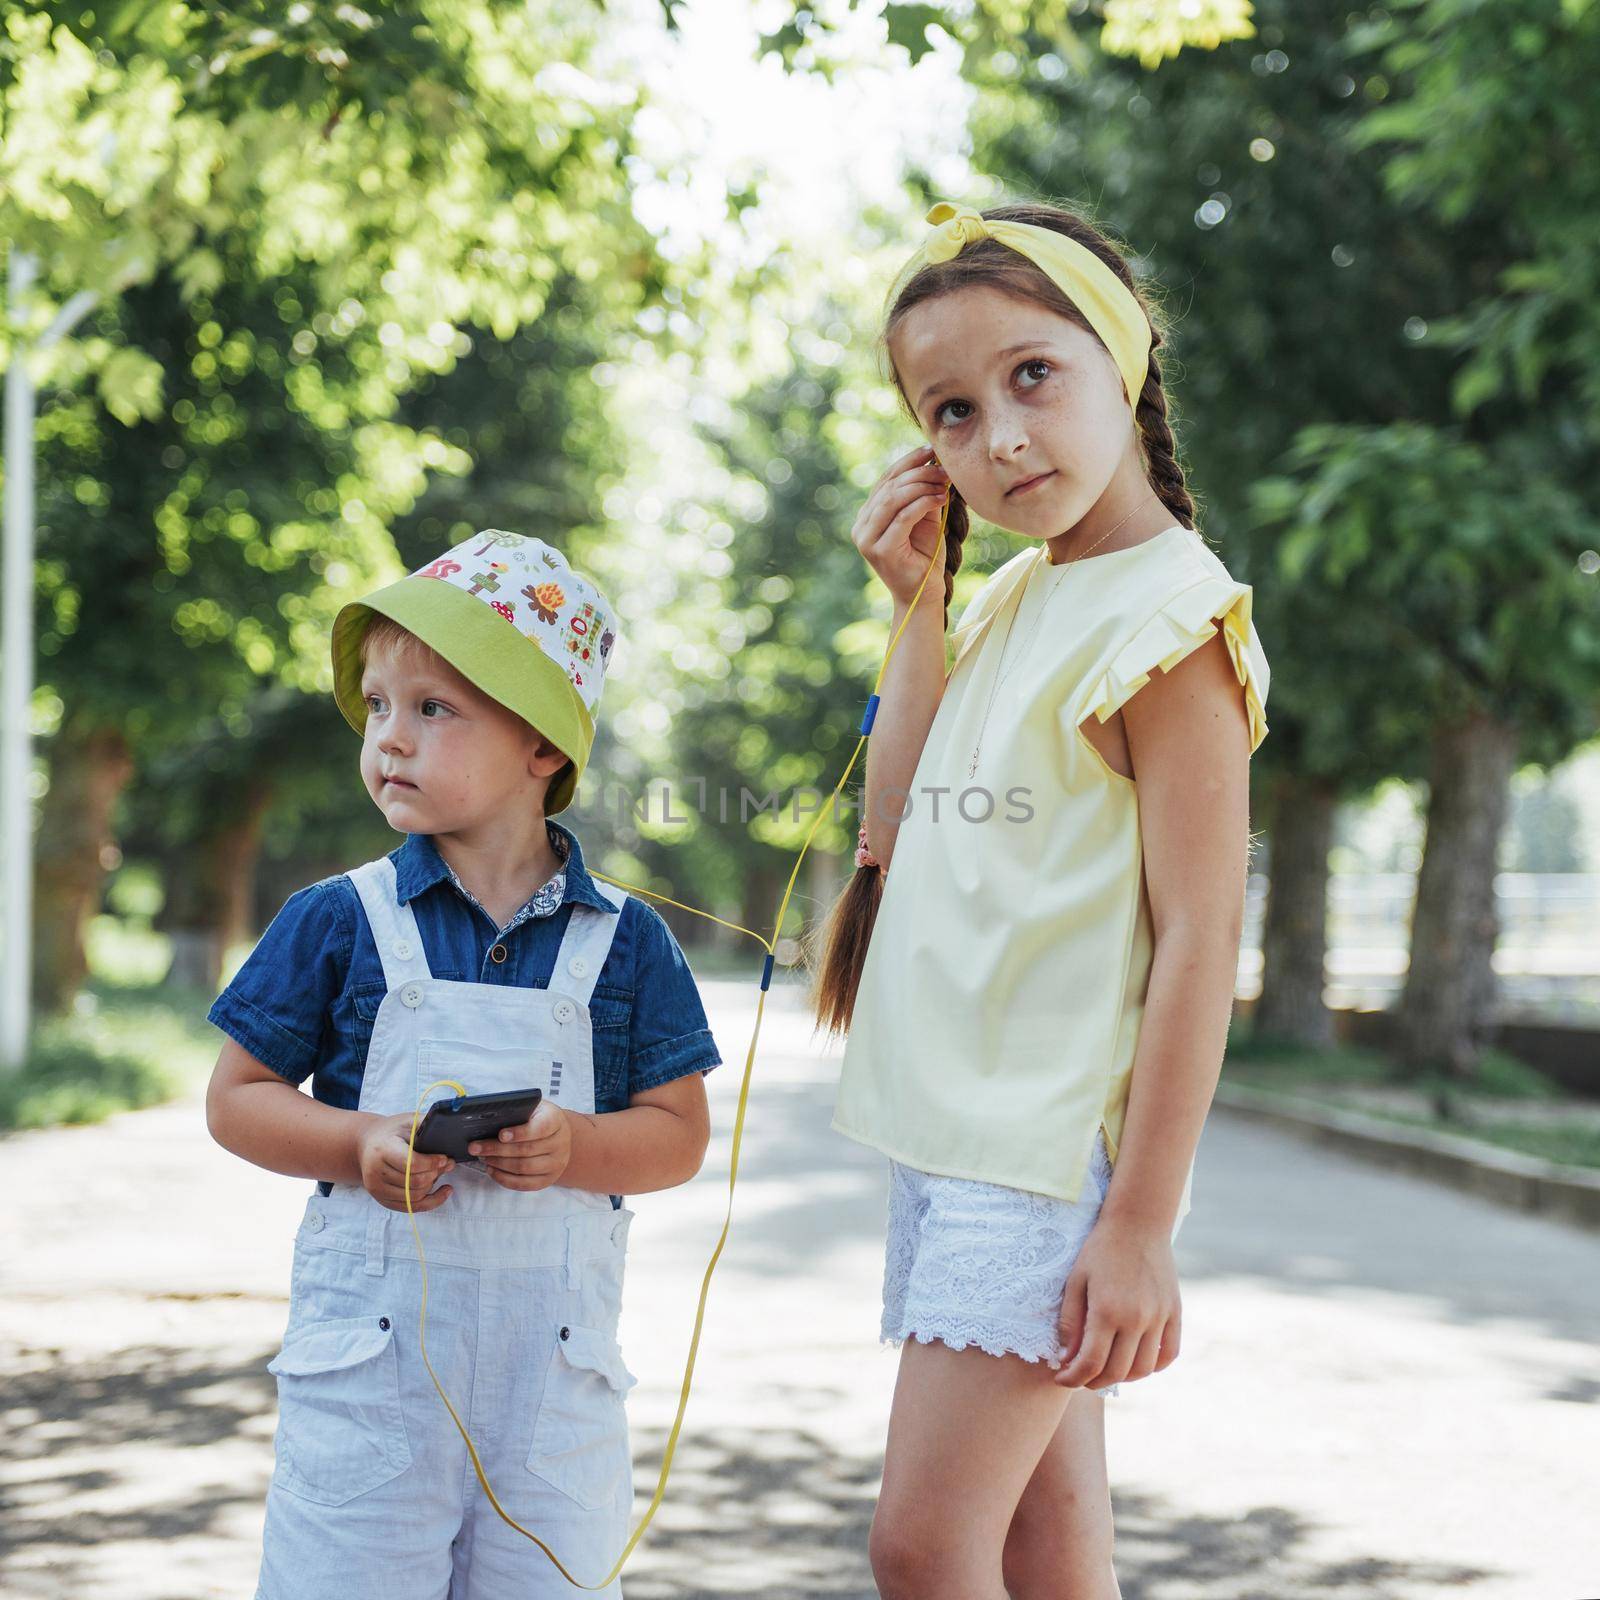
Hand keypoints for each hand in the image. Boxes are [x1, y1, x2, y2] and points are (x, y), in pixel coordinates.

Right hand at [357, 1112, 454, 1212]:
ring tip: (440, 1172)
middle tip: (447, 1164)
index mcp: (382, 1150)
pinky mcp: (382, 1199)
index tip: (444, 1158)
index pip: (411, 1164)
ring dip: (432, 1185)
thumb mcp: (408, 1122)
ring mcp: (377, 1189)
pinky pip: (410, 1207)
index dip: (432, 1163)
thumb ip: (427, 1126)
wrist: (366, 1144)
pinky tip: (443, 1192)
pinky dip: (431, 1202)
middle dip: (435, 1173)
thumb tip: (450, 1132)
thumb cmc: (391, 1132)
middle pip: (415, 1182)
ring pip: (414, 1196)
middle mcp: (376, 1172)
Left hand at [470, 1099, 572, 1191]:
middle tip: (476, 1147)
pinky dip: (505, 1179)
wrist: (559, 1136)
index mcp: (556, 1121)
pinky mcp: (549, 1179)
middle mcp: (560, 1143)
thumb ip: (517, 1112)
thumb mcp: (533, 1108)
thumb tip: (489, 1119)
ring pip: (524, 1168)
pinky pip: (524, 1184)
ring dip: (499, 1164)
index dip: (519, 1133)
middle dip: (497, 1149)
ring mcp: (556, 1164)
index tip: (500, 1135)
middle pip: (526, 1150)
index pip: (539, 1128)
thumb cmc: (539, 1119)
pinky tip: (492, 1170)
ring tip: (483, 1157)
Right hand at [852, 444, 951, 608]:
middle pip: (889, 487)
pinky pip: (903, 517)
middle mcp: (862, 526)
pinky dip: (923, 503)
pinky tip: (941, 498)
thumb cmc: (924, 558)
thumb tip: (933, 462)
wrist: (923, 595)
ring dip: (922, 486)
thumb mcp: (922, 519)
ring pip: (893, 499)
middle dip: (919, 473)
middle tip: (944, 469)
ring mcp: (867, 539)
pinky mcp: (880, 550)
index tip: (931, 451)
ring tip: (945, 483)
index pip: (886, 480)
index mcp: (868, 516)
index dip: (908, 462)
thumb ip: (921, 495)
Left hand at [1053, 1216, 1180, 1389]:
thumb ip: (1070, 1322)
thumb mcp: (1076, 1281)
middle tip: (1080, 1377)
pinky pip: (1169, 1354)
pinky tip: (1136, 1361)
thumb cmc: (1100, 1250)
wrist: (1138, 1223)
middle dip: (1093, 1381)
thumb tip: (1067, 1359)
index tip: (1061, 1378)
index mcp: (1107, 1311)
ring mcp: (1159, 1317)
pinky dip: (1153, 1366)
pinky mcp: (1175, 1312)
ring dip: (1122, 1378)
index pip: (1090, 1363)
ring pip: (1143, 1369)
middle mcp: (1136, 1319)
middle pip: (1116, 1371)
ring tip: (1105, 1370)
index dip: (1073, 1378)